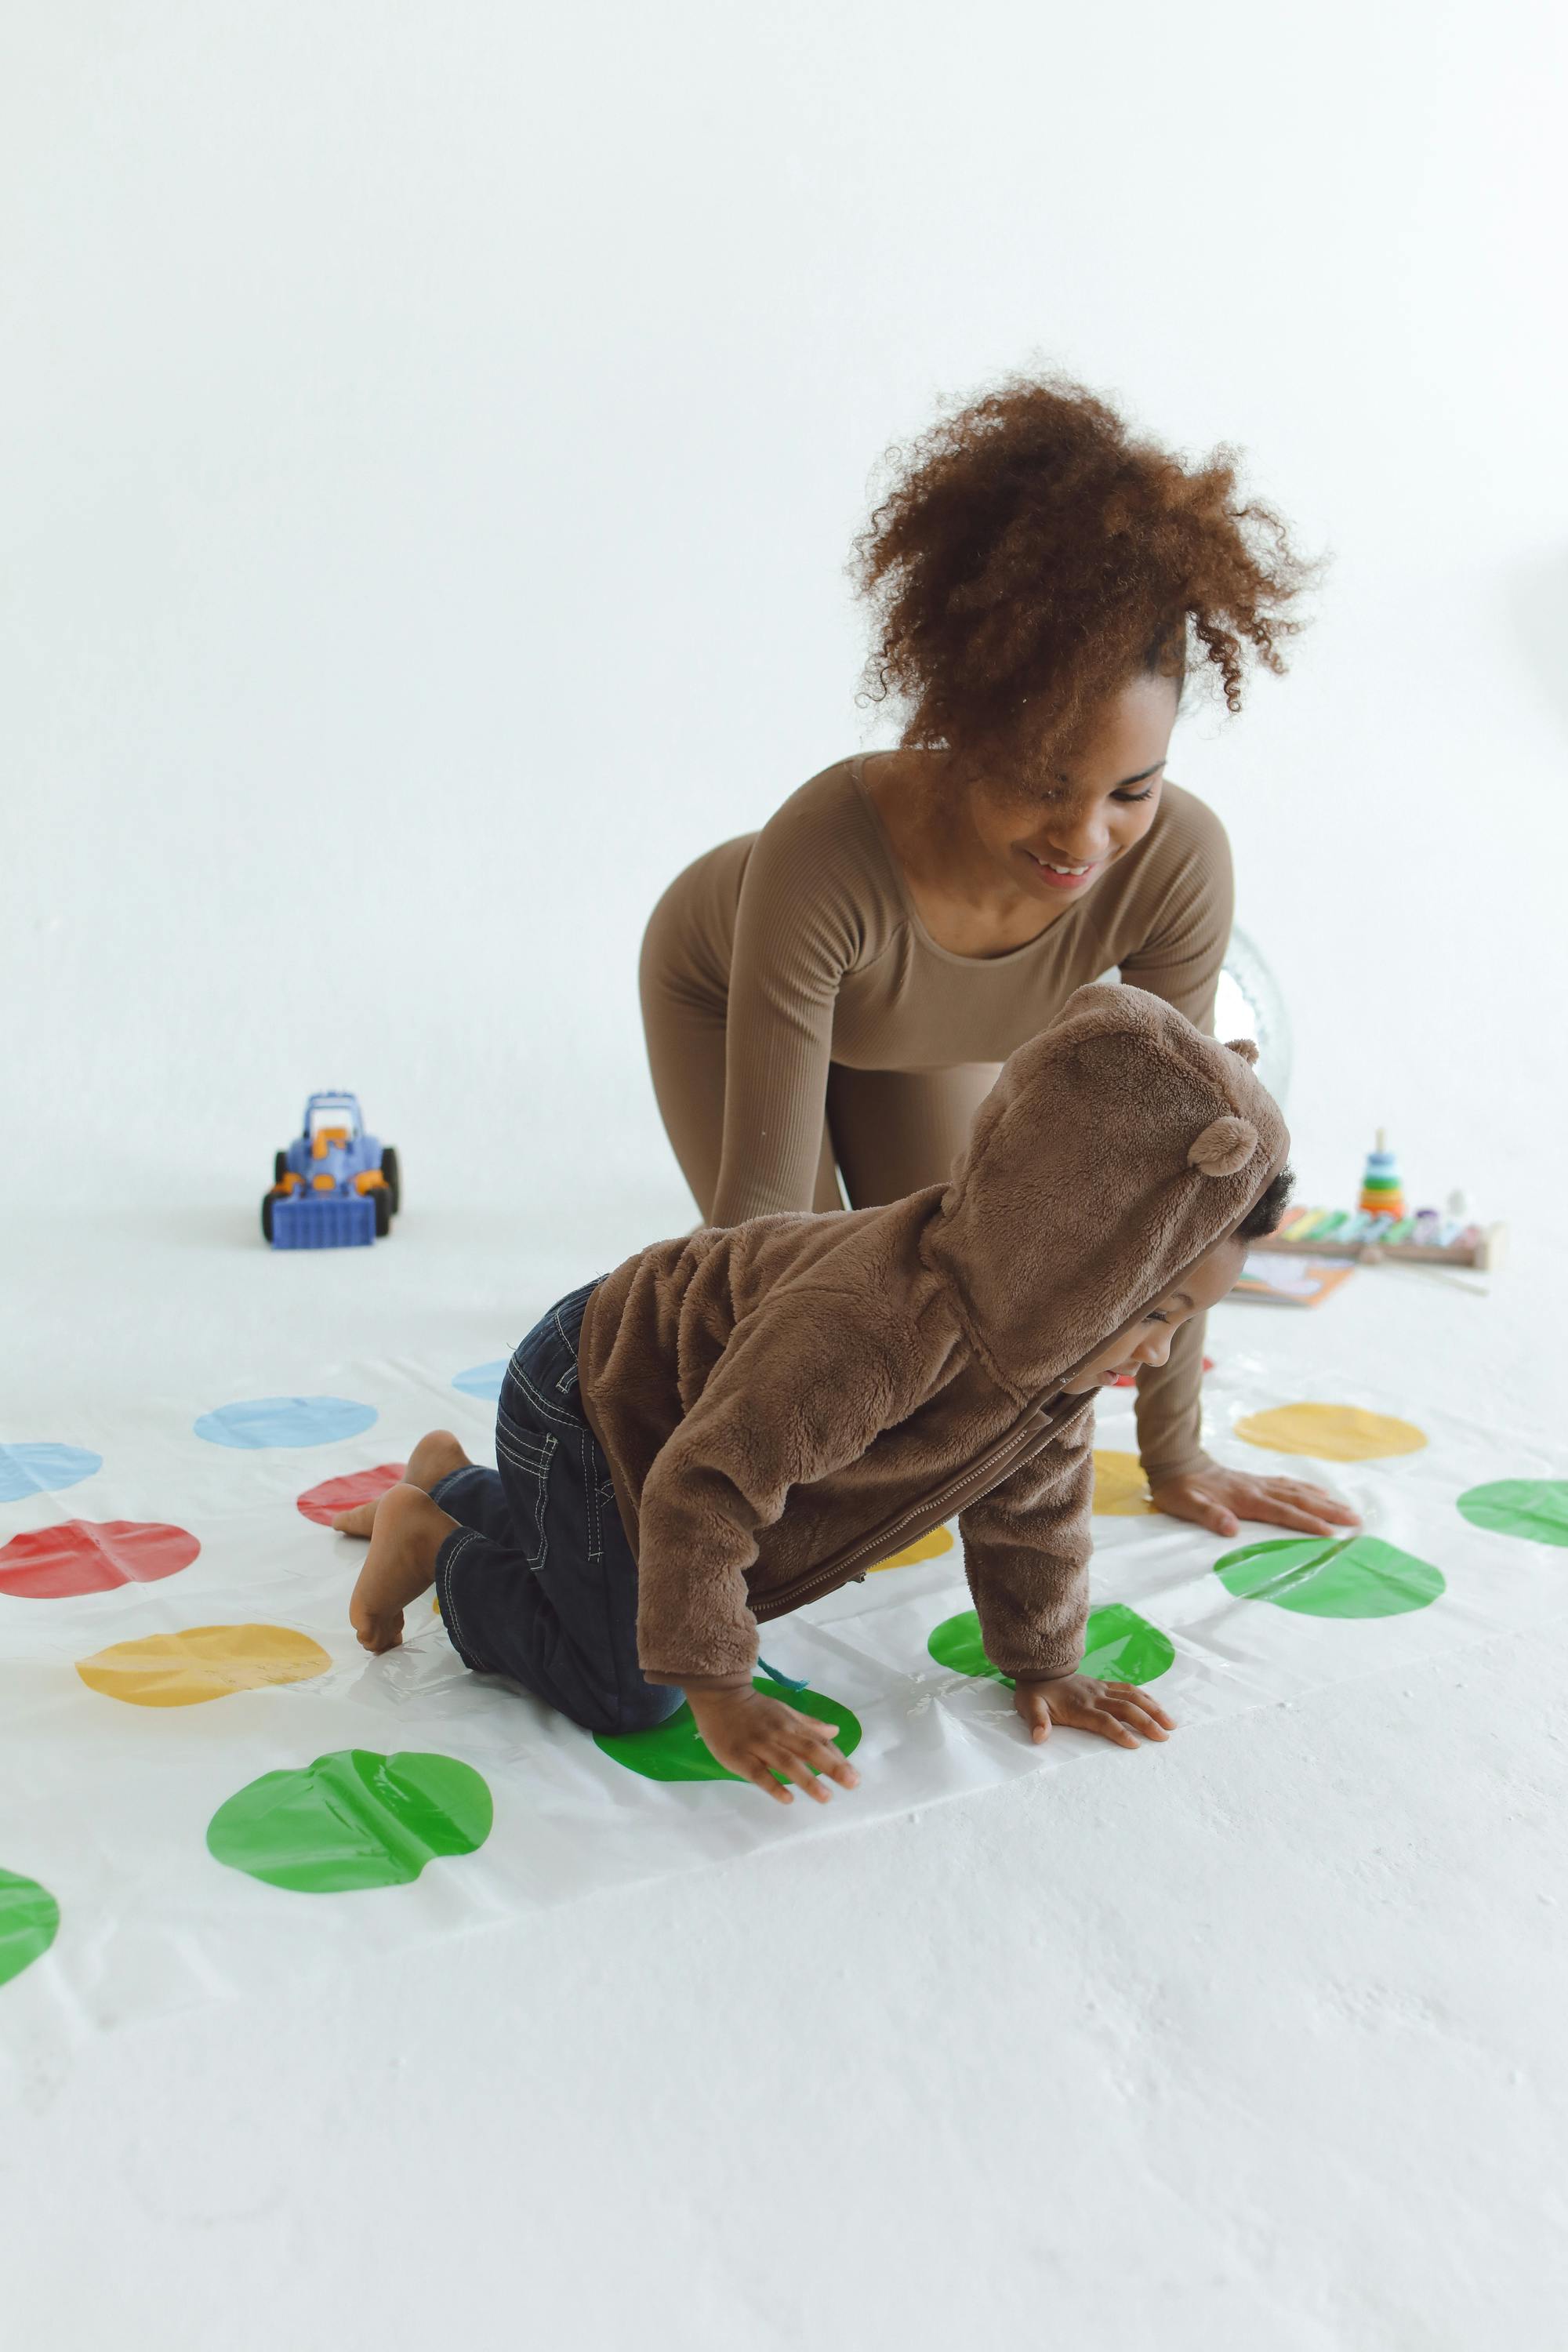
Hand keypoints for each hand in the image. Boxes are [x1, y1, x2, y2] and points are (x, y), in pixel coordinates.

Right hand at [687, 1686, 860, 1806]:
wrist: (719, 1697)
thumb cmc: (754, 1708)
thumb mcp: (784, 1712)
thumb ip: (809, 1725)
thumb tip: (835, 1731)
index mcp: (790, 1725)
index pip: (818, 1742)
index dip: (837, 1758)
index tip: (854, 1775)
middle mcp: (779, 1734)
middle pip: (809, 1751)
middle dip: (832, 1767)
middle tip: (852, 1784)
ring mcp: (759, 1746)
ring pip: (787, 1763)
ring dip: (808, 1780)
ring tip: (826, 1797)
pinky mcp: (740, 1757)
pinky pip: (758, 1773)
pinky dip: (773, 1785)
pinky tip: (787, 1798)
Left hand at [1012, 1676, 1175, 1749]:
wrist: (1038, 1671)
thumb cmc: (1035, 1695)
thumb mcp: (1029, 1707)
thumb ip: (1037, 1721)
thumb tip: (1040, 1737)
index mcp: (1079, 1707)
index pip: (1104, 1721)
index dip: (1119, 1732)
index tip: (1135, 1745)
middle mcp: (1095, 1697)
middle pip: (1126, 1709)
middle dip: (1146, 1722)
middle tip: (1164, 1737)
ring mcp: (1101, 1689)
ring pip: (1133, 1697)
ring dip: (1153, 1709)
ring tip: (1171, 1724)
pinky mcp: (1104, 1685)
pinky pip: (1129, 1689)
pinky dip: (1146, 1697)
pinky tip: (1158, 1707)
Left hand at [1149, 1465, 1360, 1541]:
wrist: (1176, 1461)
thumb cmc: (1180, 1489)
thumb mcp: (1186, 1505)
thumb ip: (1208, 1515)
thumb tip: (1230, 1528)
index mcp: (1245, 1499)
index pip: (1282, 1513)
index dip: (1306, 1523)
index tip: (1330, 1533)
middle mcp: (1257, 1489)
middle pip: (1299, 1501)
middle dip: (1328, 1512)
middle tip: (1356, 1520)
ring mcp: (1258, 1483)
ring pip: (1298, 1491)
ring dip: (1324, 1501)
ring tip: (1347, 1509)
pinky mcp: (1256, 1481)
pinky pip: (1288, 1484)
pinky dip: (1307, 1489)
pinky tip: (1319, 1493)